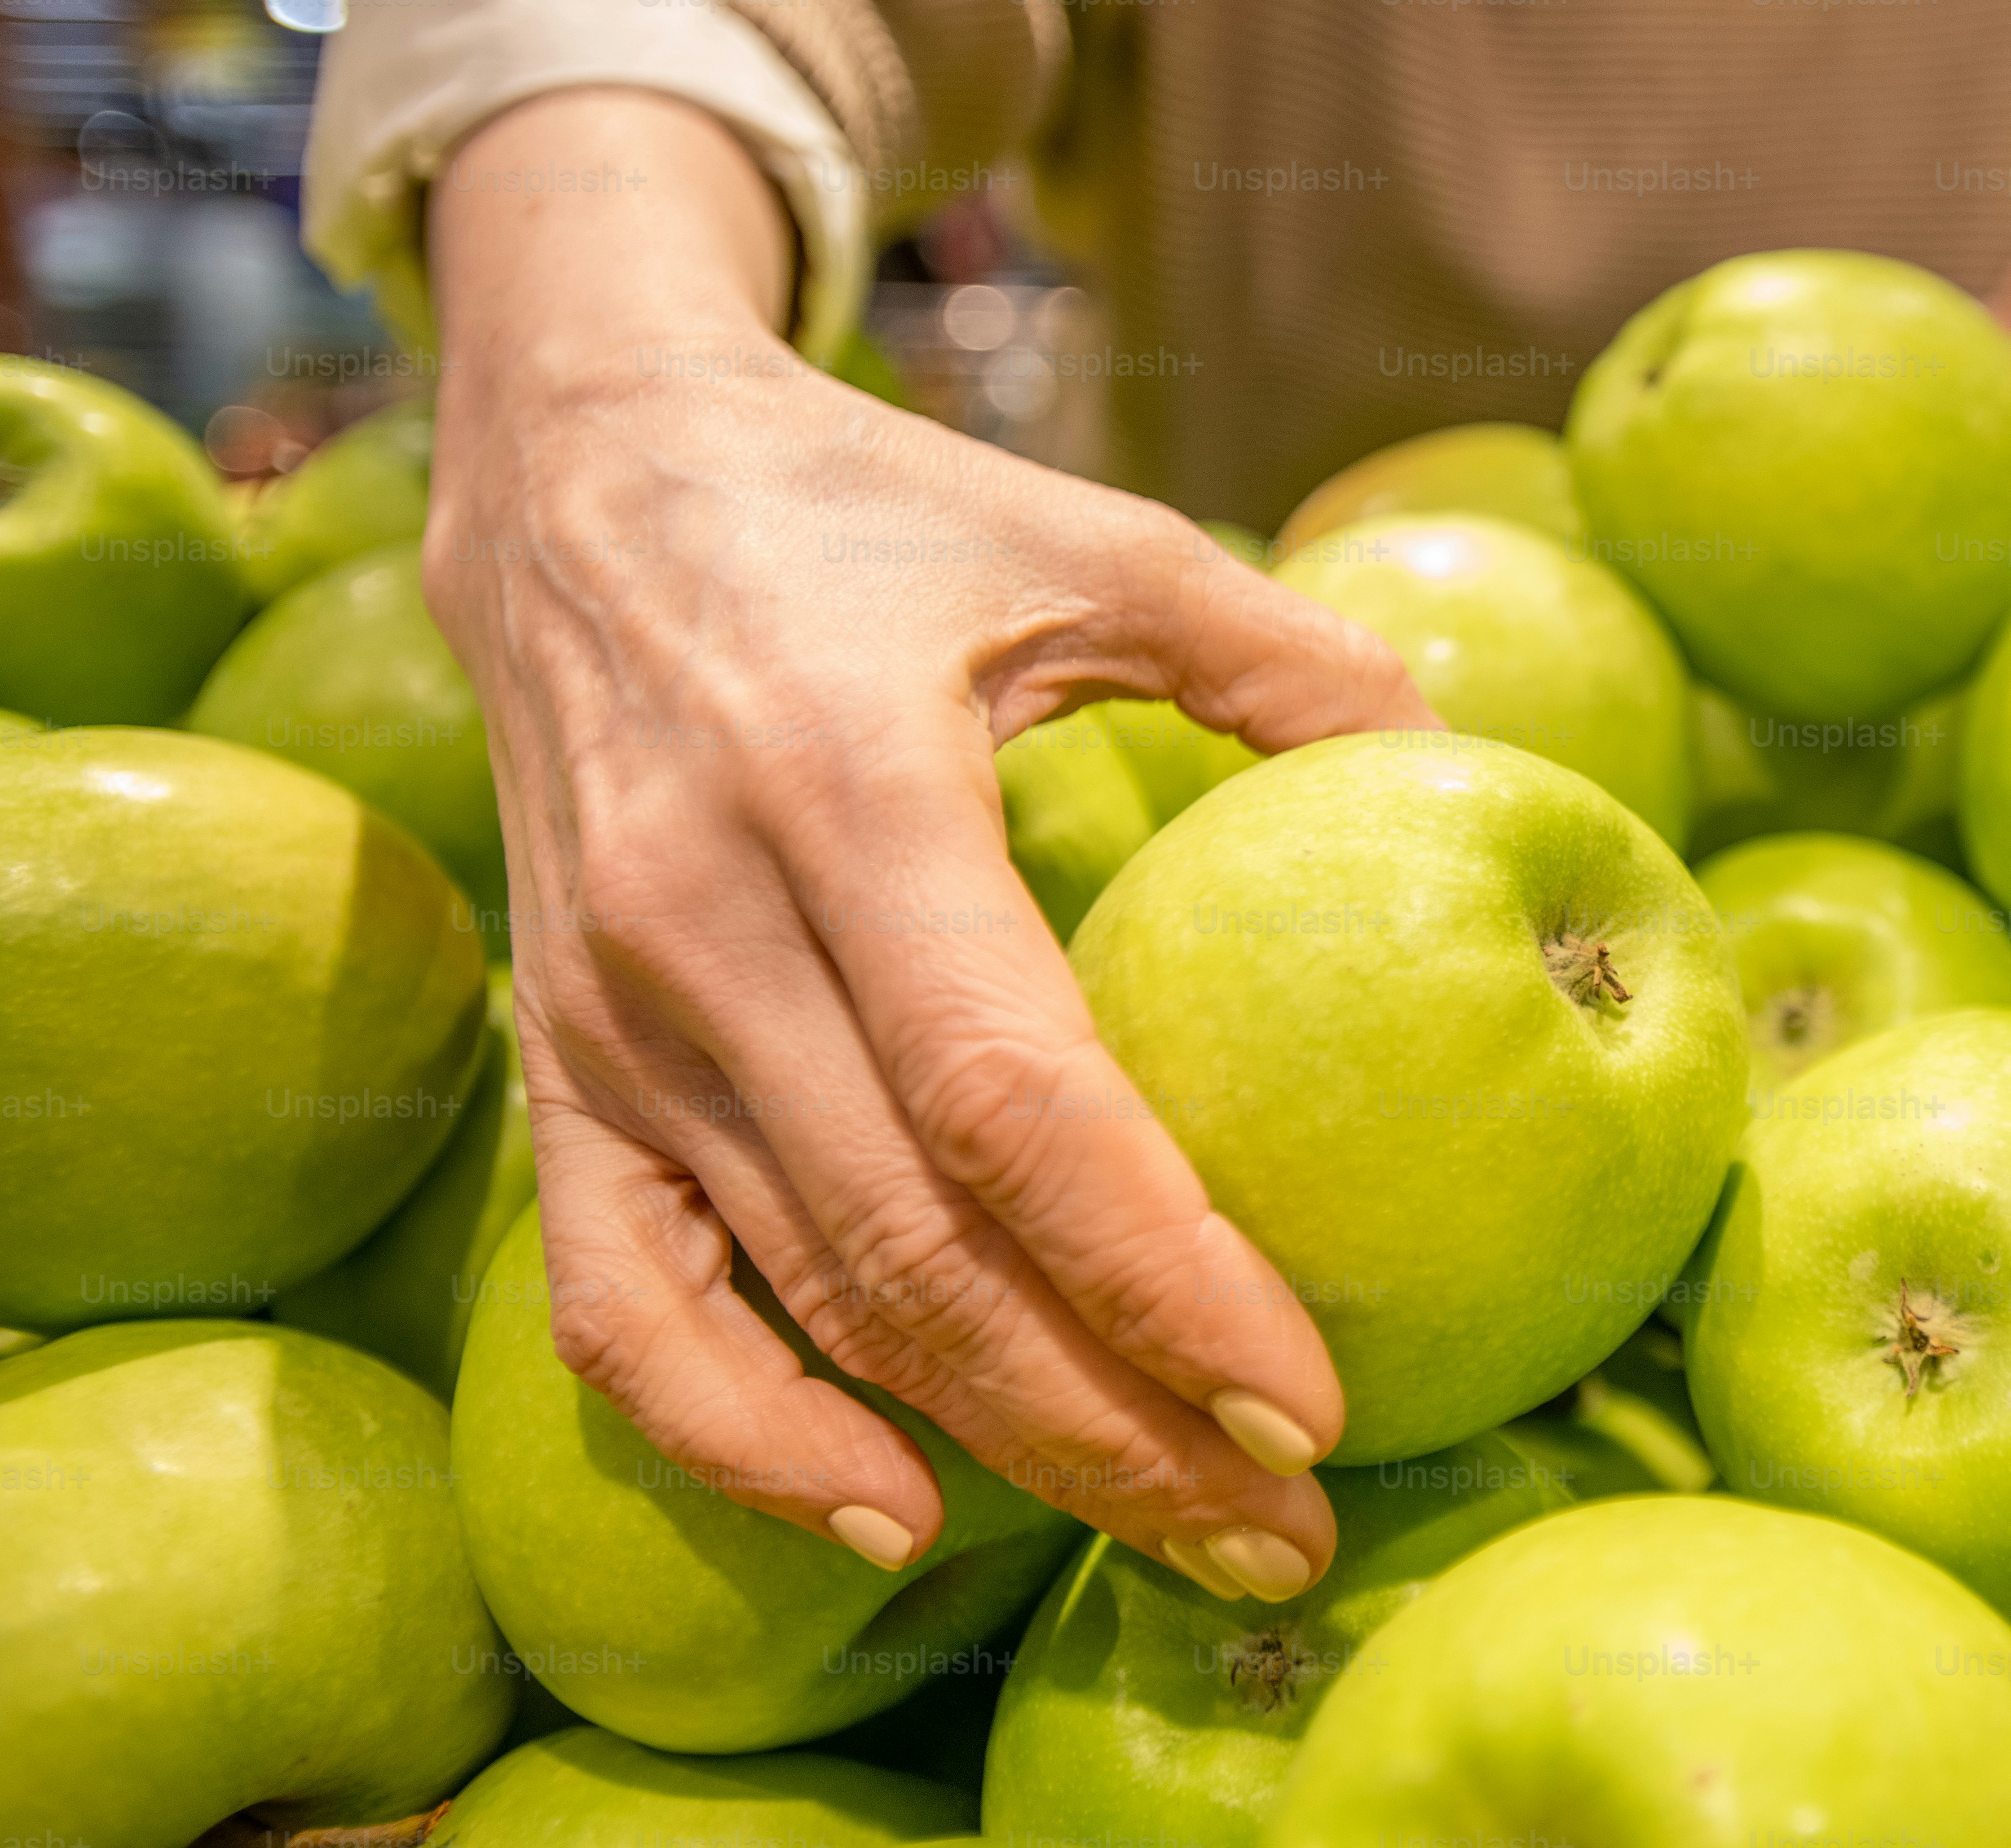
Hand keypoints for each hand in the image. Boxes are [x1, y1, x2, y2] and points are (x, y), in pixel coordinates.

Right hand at [424, 89, 1437, 1605]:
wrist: (584, 476)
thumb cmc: (878, 512)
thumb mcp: (1093, 535)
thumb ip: (1279, 649)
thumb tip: (1454, 756)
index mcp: (852, 791)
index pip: (1017, 1103)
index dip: (1163, 1270)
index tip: (1306, 1392)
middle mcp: (710, 929)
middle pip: (922, 1249)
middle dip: (1112, 1420)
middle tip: (1282, 1524)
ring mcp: (611, 1017)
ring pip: (809, 1300)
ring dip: (992, 1449)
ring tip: (1169, 1534)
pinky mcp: (556, 1067)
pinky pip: (622, 1305)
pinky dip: (743, 1433)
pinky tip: (892, 1514)